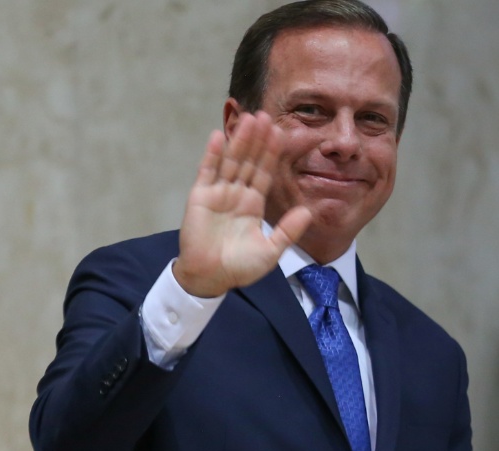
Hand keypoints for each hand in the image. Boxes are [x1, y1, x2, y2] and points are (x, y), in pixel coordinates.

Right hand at [173, 111, 311, 297]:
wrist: (210, 278)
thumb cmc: (239, 267)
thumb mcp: (270, 250)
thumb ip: (287, 231)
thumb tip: (308, 211)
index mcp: (253, 203)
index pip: (265, 172)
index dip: (272, 153)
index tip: (282, 132)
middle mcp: (236, 194)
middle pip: (249, 161)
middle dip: (258, 139)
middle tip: (266, 115)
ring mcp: (217, 193)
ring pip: (231, 161)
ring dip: (240, 140)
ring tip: (249, 118)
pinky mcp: (200, 196)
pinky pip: (207, 171)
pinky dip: (212, 154)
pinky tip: (219, 135)